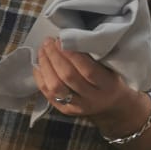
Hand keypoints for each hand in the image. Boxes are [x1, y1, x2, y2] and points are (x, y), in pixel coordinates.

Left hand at [31, 38, 148, 135]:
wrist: (112, 106)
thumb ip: (94, 56)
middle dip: (55, 56)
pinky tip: (38, 64)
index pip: (88, 70)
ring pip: (55, 87)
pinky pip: (48, 94)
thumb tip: (71, 38)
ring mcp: (77, 107)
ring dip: (45, 66)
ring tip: (42, 50)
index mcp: (107, 85)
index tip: (62, 39)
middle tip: (49, 42)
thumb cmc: (110, 80)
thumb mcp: (110, 68)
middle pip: (68, 77)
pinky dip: (40, 78)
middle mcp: (92, 98)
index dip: (72, 54)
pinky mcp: (65, 111)